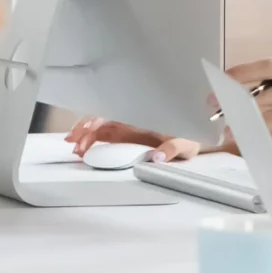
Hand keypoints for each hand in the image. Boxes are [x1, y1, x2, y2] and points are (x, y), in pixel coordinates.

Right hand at [64, 118, 207, 164]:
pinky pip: (104, 136)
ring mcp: (127, 128)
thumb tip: (157, 157)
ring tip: (76, 149)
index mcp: (142, 116)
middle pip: (101, 120)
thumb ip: (172, 147)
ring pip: (99, 127)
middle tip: (75, 144)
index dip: (98, 120)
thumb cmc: (192, 134)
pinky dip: (92, 141)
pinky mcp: (126, 136)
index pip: (114, 115)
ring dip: (85, 136)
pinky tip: (83, 150)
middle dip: (85, 129)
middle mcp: (132, 120)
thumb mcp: (187, 141)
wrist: (196, 135)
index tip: (87, 130)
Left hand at [223, 57, 271, 154]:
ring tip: (231, 133)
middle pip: (262, 97)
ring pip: (269, 121)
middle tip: (218, 113)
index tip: (222, 82)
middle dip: (235, 107)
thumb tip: (265, 90)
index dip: (239, 74)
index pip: (266, 66)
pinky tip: (254, 147)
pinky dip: (265, 145)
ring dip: (246, 129)